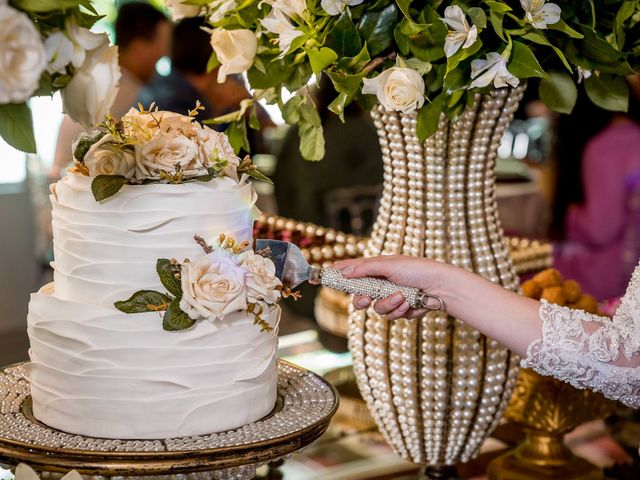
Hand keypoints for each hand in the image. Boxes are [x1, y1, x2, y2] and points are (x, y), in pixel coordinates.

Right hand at [333, 255, 447, 319]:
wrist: (441, 287)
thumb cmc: (417, 269)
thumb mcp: (388, 265)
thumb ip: (364, 268)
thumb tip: (342, 270)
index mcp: (377, 269)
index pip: (352, 271)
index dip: (338, 275)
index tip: (323, 277)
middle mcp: (382, 284)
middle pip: (360, 297)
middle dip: (363, 300)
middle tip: (365, 300)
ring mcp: (392, 298)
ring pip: (378, 309)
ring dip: (390, 305)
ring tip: (403, 297)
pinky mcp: (402, 310)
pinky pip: (393, 316)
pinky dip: (401, 310)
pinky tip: (412, 303)